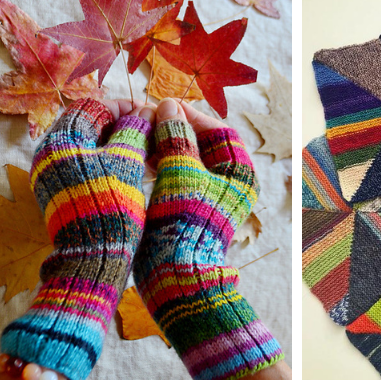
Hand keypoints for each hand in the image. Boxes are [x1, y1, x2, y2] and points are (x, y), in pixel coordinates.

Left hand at [0, 98, 151, 379]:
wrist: (93, 260)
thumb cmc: (111, 207)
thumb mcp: (128, 162)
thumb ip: (135, 129)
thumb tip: (145, 110)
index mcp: (60, 141)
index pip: (91, 106)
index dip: (122, 106)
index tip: (147, 112)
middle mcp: (49, 155)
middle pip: (88, 124)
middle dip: (120, 124)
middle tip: (147, 129)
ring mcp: (52, 176)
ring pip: (88, 146)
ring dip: (116, 143)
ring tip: (145, 150)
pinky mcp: (61, 194)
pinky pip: (85, 166)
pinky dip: (108, 161)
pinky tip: (132, 168)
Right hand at [133, 98, 284, 379]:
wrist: (176, 275)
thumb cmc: (184, 221)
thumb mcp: (179, 171)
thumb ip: (174, 136)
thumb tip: (169, 105)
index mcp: (239, 173)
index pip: (219, 131)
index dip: (192, 116)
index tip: (166, 107)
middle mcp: (229, 185)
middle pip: (202, 144)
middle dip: (175, 130)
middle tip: (150, 120)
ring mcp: (209, 199)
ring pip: (187, 160)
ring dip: (165, 147)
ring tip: (141, 137)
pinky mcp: (190, 210)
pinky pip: (177, 178)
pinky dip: (161, 166)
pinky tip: (141, 159)